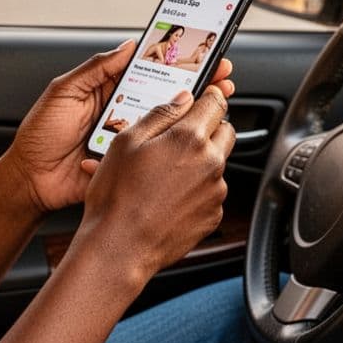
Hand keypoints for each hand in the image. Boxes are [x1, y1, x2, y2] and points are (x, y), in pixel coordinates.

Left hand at [1, 41, 232, 215]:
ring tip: (215, 102)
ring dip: (190, 116)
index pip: (147, 71)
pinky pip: (153, 153)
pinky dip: (172, 147)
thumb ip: (96, 68)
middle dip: (195, 86)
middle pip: (164, 96)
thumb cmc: (39, 134)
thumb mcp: (63, 91)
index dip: (174, 62)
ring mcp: (129, 138)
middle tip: (221, 76)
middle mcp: (123, 112)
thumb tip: (128, 45)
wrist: (30, 179)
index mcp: (109, 90)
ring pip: (165, 125)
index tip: (201, 53)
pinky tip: (191, 138)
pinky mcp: (129, 163)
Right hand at [75, 85, 235, 282]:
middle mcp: (210, 163)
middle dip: (209, 127)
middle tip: (180, 134)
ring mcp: (215, 192)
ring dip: (201, 160)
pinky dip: (197, 188)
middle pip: (226, 130)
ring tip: (165, 173)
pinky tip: (169, 195)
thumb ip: (160, 114)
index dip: (210, 95)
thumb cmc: (116, 196)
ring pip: (218, 163)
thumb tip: (182, 98)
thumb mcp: (126, 142)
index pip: (216, 102)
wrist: (120, 247)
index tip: (204, 95)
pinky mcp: (213, 216)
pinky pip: (211, 191)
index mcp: (189, 138)